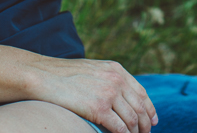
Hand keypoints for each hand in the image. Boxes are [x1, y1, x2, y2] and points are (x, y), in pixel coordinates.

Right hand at [33, 57, 156, 132]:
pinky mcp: (99, 109)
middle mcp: (116, 80)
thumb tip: (119, 95)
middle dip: (145, 125)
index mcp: (116, 70)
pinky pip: (120, 128)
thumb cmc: (63, 75)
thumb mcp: (92, 69)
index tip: (153, 120)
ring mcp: (109, 94)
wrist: (43, 76)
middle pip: (140, 108)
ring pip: (132, 120)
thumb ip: (108, 79)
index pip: (141, 93)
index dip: (150, 109)